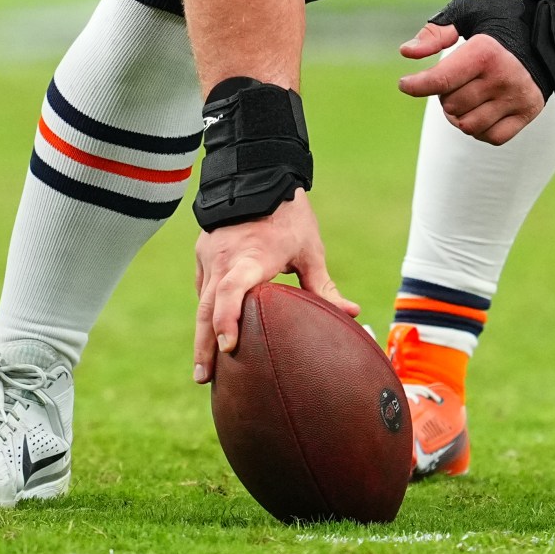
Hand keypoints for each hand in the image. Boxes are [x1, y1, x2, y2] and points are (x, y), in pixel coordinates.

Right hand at [192, 188, 356, 384]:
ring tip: (204, 371)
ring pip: (202, 302)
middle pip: (208, 307)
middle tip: (204, 378)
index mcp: (253, 256)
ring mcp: (210, 256)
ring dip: (202, 335)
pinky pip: (203, 289)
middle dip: (205, 345)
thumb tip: (353, 315)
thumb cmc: (289, 215)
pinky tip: (208, 337)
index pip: (233, 290)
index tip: (230, 346)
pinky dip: (206, 313)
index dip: (228, 320)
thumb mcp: (310, 249)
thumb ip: (324, 286)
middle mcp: (226, 258)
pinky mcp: (203, 254)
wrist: (258, 175)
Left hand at [398, 23, 546, 144]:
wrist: (550, 32)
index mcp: (485, 52)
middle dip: (444, 94)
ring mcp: (517, 98)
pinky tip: (480, 111)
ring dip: (459, 115)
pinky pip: (491, 137)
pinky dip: (479, 130)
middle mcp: (502, 78)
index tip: (405, 84)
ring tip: (466, 96)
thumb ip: (436, 32)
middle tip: (456, 79)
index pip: (440, 81)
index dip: (416, 85)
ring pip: (467, 126)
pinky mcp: (528, 112)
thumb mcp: (468, 12)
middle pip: (451, 106)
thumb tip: (407, 53)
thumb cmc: (501, 20)